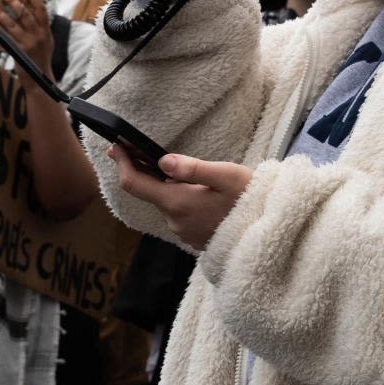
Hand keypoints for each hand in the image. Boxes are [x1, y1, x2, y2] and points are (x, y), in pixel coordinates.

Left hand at [0, 0, 52, 76]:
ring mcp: (28, 43)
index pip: (41, 9)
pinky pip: (5, 35)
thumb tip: (29, 13)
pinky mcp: (19, 50)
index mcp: (46, 31)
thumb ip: (39, 28)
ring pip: (12, 24)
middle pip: (25, 13)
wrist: (40, 80)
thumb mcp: (46, 42)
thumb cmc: (40, 60)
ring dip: (0, 12)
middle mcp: (38, 35)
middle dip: (13, 1)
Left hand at [107, 148, 251, 251]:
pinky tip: (200, 193)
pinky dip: (182, 200)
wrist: (268, 235)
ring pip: (167, 203)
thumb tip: (163, 161)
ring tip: (187, 173)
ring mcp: (184, 232)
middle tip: (146, 150)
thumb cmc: (251, 202)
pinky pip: (180, 214)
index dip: (122, 163)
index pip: (134, 184)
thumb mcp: (226, 176)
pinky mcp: (194, 237)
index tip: (115, 147)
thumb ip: (193, 168)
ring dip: (171, 187)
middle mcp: (175, 220)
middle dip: (148, 172)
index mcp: (177, 203)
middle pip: (150, 193)